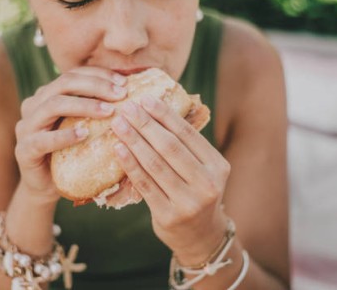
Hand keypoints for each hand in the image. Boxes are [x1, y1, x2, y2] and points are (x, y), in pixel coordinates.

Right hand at [14, 67, 127, 201]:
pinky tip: (84, 134)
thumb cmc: (72, 152)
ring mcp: (25, 127)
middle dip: (95, 86)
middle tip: (120, 95)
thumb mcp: (85, 126)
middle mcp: (34, 105)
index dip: (99, 75)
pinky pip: (43, 140)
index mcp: (47, 94)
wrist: (48, 186)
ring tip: (108, 112)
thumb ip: (97, 108)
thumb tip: (131, 90)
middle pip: (63, 83)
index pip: (73, 74)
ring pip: (53, 105)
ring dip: (84, 106)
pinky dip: (65, 135)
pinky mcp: (24, 150)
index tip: (124, 82)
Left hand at [110, 96, 230, 263]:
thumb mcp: (202, 171)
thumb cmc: (196, 194)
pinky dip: (130, 164)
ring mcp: (189, 202)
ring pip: (155, 164)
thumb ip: (186, 148)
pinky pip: (145, 184)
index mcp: (218, 166)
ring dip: (134, 140)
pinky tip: (118, 149)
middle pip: (170, 147)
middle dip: (146, 124)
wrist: (200, 236)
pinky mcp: (168, 216)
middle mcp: (207, 184)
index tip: (145, 99)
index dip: (165, 115)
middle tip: (127, 108)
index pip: (188, 134)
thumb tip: (152, 112)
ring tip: (118, 124)